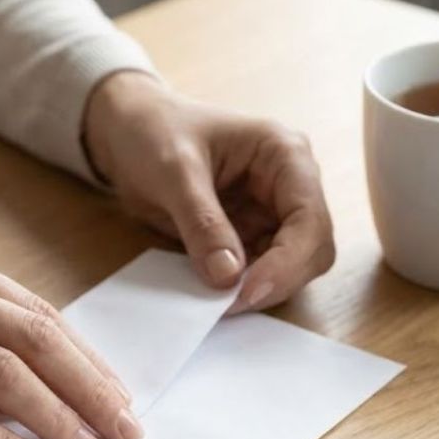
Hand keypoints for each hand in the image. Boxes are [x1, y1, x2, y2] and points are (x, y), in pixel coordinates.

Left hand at [83, 72, 334, 311]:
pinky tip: (214, 295)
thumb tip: (228, 277)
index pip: (309, 218)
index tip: (247, 292)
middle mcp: (289, 186)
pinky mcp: (250, 235)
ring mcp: (272, 213)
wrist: (127, 132)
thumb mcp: (173, 173)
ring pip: (290, 268)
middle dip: (277, 281)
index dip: (287, 262)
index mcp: (285, 155)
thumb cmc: (154, 133)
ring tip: (217, 303)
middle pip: (311, 249)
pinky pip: (258, 272)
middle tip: (230, 306)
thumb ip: (202, 222)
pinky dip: (241, 289)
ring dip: (260, 290)